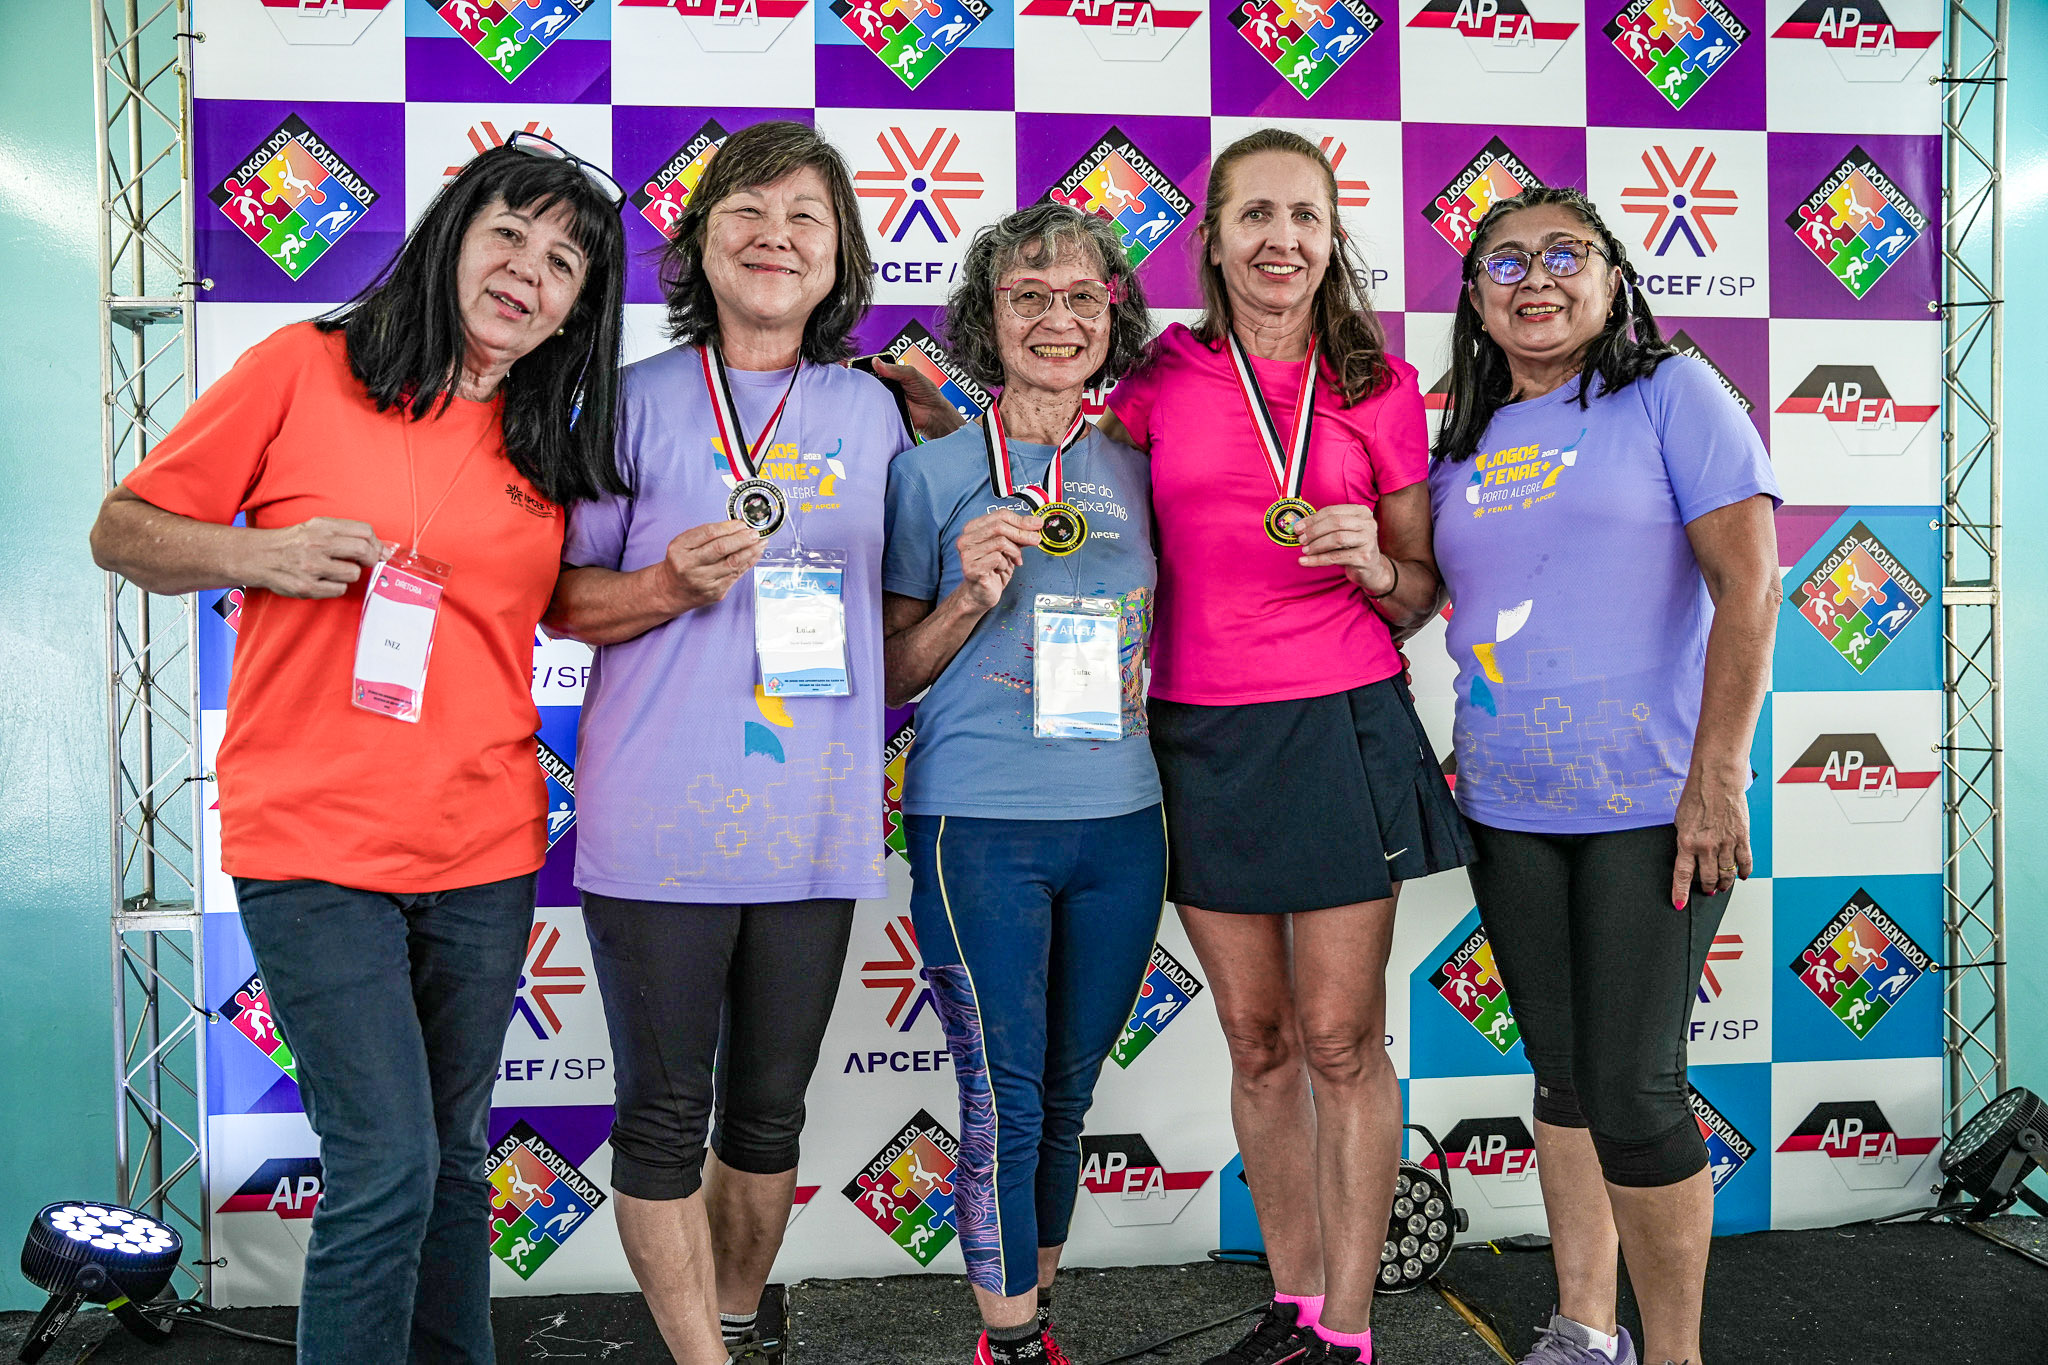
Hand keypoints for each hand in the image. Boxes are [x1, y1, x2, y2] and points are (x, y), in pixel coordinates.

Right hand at [247, 517, 390, 598]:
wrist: (259, 556)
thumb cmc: (293, 542)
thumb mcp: (316, 527)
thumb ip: (346, 534)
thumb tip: (383, 548)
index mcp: (322, 527)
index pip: (364, 531)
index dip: (376, 543)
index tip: (377, 551)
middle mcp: (317, 544)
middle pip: (364, 551)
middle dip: (370, 560)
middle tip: (363, 563)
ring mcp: (312, 567)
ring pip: (353, 574)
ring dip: (350, 574)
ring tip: (336, 570)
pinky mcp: (307, 586)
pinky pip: (339, 589)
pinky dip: (337, 586)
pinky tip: (325, 580)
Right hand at [658, 519, 766, 613]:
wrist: (671, 590)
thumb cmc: (681, 563)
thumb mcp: (685, 543)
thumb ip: (706, 533)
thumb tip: (735, 526)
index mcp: (680, 549)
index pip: (708, 533)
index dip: (728, 527)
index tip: (742, 524)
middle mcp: (689, 566)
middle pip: (721, 548)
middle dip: (742, 539)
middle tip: (755, 533)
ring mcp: (702, 581)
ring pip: (732, 563)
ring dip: (750, 551)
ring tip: (760, 543)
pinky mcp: (714, 592)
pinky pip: (735, 575)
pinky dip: (748, 563)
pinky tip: (754, 556)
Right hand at [871, 360, 967, 440]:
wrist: (933, 414)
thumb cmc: (927, 393)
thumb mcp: (912, 374)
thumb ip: (895, 369)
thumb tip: (876, 362)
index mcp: (894, 375)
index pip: (876, 369)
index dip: (869, 367)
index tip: (862, 366)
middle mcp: (888, 387)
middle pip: (871, 382)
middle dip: (869, 381)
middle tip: (866, 379)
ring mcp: (886, 400)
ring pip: (872, 396)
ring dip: (871, 394)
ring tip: (873, 391)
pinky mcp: (886, 412)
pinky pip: (876, 409)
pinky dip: (874, 407)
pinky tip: (875, 403)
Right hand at [953, 510, 1041, 611]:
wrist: (981, 594)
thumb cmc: (993, 570)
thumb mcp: (1008, 548)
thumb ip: (1018, 535)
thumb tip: (1035, 524)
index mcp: (973, 528)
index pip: (1000, 515)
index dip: (1021, 520)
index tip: (1037, 524)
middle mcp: (966, 538)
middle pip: (999, 526)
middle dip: (1022, 532)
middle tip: (1036, 539)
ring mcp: (967, 553)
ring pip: (1000, 541)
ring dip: (1014, 551)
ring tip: (1015, 559)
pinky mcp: (972, 567)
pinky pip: (997, 558)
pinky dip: (1006, 564)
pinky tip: (1002, 570)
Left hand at [1295, 503, 1394, 594]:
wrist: (1372, 569)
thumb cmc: (1352, 548)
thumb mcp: (1341, 532)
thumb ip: (1325, 526)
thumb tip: (1299, 526)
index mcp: (1361, 512)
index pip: (1332, 511)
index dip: (1312, 519)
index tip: (1298, 527)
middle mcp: (1368, 523)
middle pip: (1335, 522)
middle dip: (1314, 531)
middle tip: (1301, 539)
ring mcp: (1368, 540)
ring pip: (1336, 538)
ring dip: (1316, 545)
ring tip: (1305, 550)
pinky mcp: (1365, 557)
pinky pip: (1336, 557)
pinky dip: (1317, 559)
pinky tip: (1305, 561)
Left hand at [1672, 773, 1751, 906]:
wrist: (1717, 780)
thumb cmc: (1697, 795)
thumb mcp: (1681, 820)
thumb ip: (1685, 840)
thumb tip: (1688, 855)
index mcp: (1687, 842)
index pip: (1682, 875)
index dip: (1681, 892)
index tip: (1680, 904)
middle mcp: (1706, 846)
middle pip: (1707, 878)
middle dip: (1707, 888)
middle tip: (1708, 892)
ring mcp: (1726, 843)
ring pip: (1726, 874)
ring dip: (1724, 883)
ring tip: (1722, 886)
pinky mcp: (1742, 838)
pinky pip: (1745, 862)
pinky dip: (1744, 872)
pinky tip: (1742, 876)